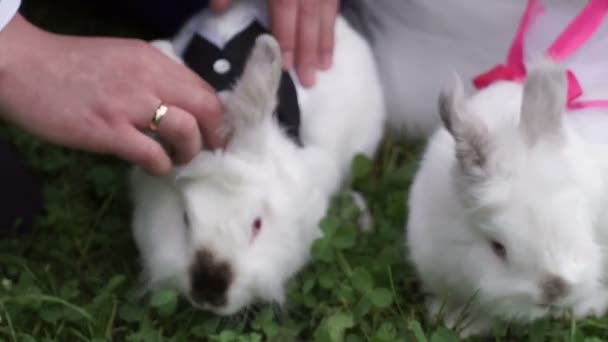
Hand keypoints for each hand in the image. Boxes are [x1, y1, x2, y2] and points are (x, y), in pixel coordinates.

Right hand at [0, 15, 224, 175]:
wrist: (22, 66)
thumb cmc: (71, 64)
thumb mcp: (122, 58)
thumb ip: (153, 77)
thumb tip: (181, 105)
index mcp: (154, 59)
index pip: (204, 88)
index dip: (216, 115)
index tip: (214, 132)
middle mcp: (149, 78)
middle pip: (206, 108)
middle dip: (215, 135)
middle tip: (210, 152)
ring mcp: (129, 105)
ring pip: (186, 131)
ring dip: (191, 152)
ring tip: (181, 160)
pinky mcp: (108, 130)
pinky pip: (152, 154)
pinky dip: (162, 166)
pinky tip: (157, 168)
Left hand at [210, 0, 339, 87]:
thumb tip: (218, 9)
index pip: (285, 10)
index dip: (287, 39)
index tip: (287, 68)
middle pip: (309, 18)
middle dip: (309, 51)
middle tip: (310, 82)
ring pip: (326, 13)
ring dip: (326, 41)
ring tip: (326, 67)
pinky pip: (334, 4)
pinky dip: (332, 24)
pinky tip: (330, 39)